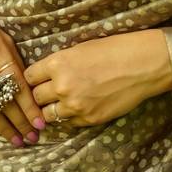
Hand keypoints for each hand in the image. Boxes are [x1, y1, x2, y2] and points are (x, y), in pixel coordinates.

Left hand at [24, 29, 171, 126]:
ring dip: (52, 109)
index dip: (33, 78)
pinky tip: (79, 106)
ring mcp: (75, 105)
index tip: (38, 79)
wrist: (142, 65)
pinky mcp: (88, 119)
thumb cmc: (113, 50)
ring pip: (48, 115)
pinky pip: (68, 123)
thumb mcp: (79, 49)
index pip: (28, 77)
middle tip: (50, 91)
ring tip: (62, 102)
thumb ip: (59, 64)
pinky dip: (69, 116)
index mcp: (57, 64)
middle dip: (41, 95)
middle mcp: (62, 86)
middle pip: (36, 98)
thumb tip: (45, 75)